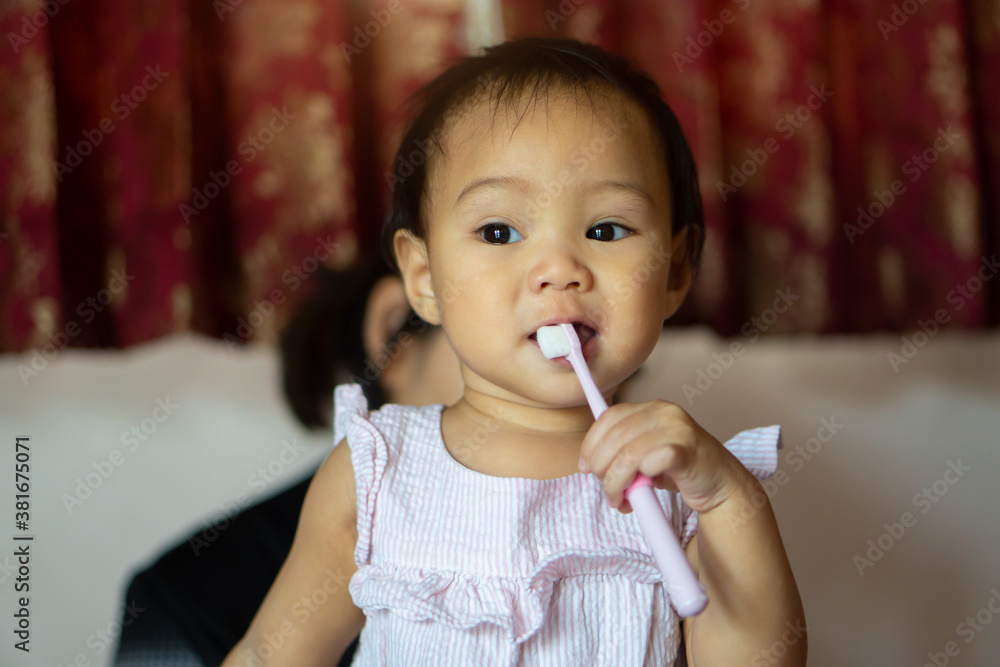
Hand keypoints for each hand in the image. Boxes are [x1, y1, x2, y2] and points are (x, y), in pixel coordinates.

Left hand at [578, 400, 752, 513]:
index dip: (591, 443)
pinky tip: (644, 491)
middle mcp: (663, 412)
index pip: (609, 417)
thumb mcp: (647, 455)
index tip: (584, 467)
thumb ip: (623, 453)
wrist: (722, 485)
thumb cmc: (682, 470)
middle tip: (607, 491)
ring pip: (627, 454)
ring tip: (620, 500)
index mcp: (651, 408)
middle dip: (601, 468)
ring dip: (616, 482)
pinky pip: (650, 463)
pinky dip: (641, 480)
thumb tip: (591, 466)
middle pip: (614, 437)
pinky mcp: (686, 450)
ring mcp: (677, 429)